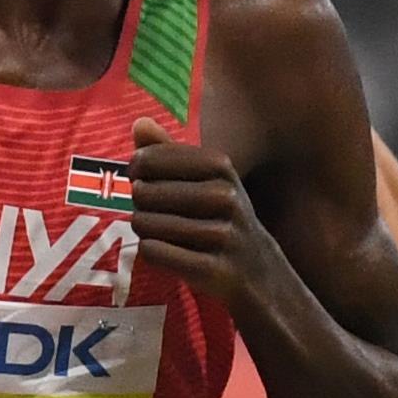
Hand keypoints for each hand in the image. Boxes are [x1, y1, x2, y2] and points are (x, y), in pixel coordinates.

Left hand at [129, 120, 290, 316]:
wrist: (261, 275)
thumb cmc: (221, 220)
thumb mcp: (206, 180)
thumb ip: (168, 151)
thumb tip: (138, 122)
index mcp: (221, 167)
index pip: (147, 159)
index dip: (136, 172)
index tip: (144, 179)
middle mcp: (225, 197)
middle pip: (142, 193)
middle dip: (141, 206)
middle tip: (161, 214)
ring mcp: (222, 234)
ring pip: (144, 224)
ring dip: (146, 232)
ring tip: (168, 235)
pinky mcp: (212, 268)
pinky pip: (153, 252)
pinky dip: (153, 254)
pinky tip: (173, 254)